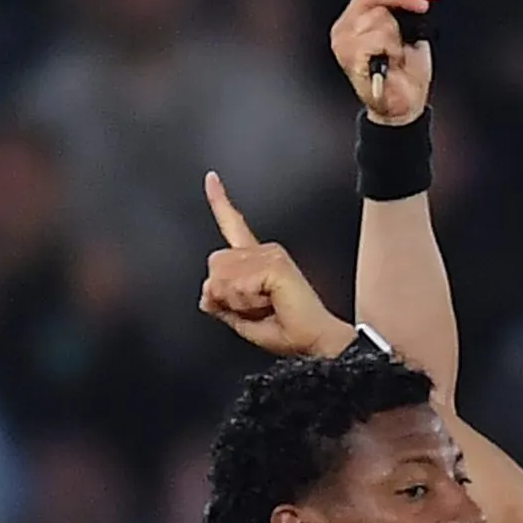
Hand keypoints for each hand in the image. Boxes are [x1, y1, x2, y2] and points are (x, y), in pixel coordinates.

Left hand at [199, 173, 356, 358]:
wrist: (316, 343)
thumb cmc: (289, 332)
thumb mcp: (243, 320)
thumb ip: (220, 302)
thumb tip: (206, 292)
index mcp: (257, 261)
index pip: (234, 227)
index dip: (220, 202)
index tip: (211, 178)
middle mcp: (264, 252)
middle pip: (214, 264)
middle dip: (224, 294)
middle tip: (256, 307)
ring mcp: (271, 255)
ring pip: (221, 275)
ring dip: (236, 301)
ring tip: (264, 306)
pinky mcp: (275, 264)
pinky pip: (236, 284)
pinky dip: (245, 302)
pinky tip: (268, 303)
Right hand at [331, 0, 433, 125]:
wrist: (404, 106)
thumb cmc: (405, 72)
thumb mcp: (407, 32)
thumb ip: (403, 8)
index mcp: (354, 20)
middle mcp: (344, 29)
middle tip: (420, 6)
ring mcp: (344, 44)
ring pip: (378, 17)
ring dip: (397, 35)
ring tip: (397, 53)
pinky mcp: (350, 58)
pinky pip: (378, 37)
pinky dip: (393, 48)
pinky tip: (392, 60)